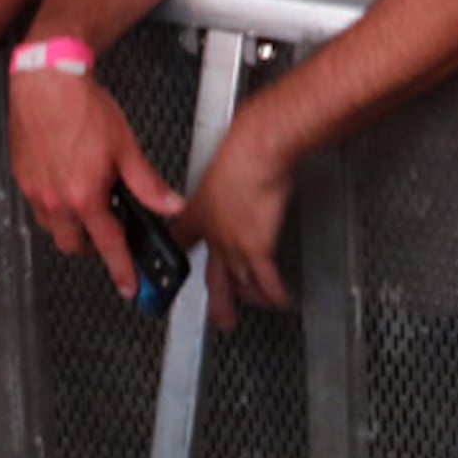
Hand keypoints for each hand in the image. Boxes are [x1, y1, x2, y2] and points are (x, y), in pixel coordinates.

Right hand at [9, 68, 185, 299]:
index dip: (122, 270)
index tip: (129, 286)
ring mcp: (36, 191)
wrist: (46, 81)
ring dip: (73, 229)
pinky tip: (68, 189)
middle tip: (110, 236)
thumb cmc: (83, 107)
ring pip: (54, 230)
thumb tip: (170, 205)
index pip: (108, 246)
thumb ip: (148, 183)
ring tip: (90, 209)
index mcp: (85, 196)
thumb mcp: (126, 146)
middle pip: (75, 246)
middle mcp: (57, 200)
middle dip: (94, 248)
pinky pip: (39, 209)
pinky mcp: (23, 179)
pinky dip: (56, 209)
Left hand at [179, 114, 296, 324]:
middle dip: (213, 299)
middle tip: (215, 315)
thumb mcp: (219, 157)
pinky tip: (281, 302)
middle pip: (210, 274)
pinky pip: (266, 280)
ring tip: (255, 308)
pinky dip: (274, 294)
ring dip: (247, 298)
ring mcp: (234, 243)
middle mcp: (214, 232)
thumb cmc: (244, 143)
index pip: (183, 239)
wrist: (260, 147)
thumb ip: (219, 170)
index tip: (176, 265)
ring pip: (238, 282)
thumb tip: (226, 162)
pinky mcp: (257, 248)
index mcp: (200, 209)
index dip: (179, 255)